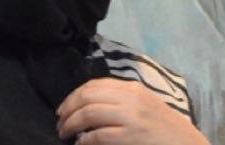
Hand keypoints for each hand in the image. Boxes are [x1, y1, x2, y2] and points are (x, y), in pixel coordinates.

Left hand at [57, 78, 206, 144]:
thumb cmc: (164, 129)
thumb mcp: (145, 106)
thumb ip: (122, 101)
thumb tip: (89, 106)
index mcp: (134, 88)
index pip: (95, 84)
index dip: (74, 95)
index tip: (63, 108)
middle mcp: (131, 98)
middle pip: (88, 96)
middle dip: (67, 109)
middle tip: (59, 123)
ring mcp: (132, 117)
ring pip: (89, 113)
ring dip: (71, 124)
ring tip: (64, 134)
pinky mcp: (132, 136)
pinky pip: (98, 135)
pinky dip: (84, 140)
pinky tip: (80, 144)